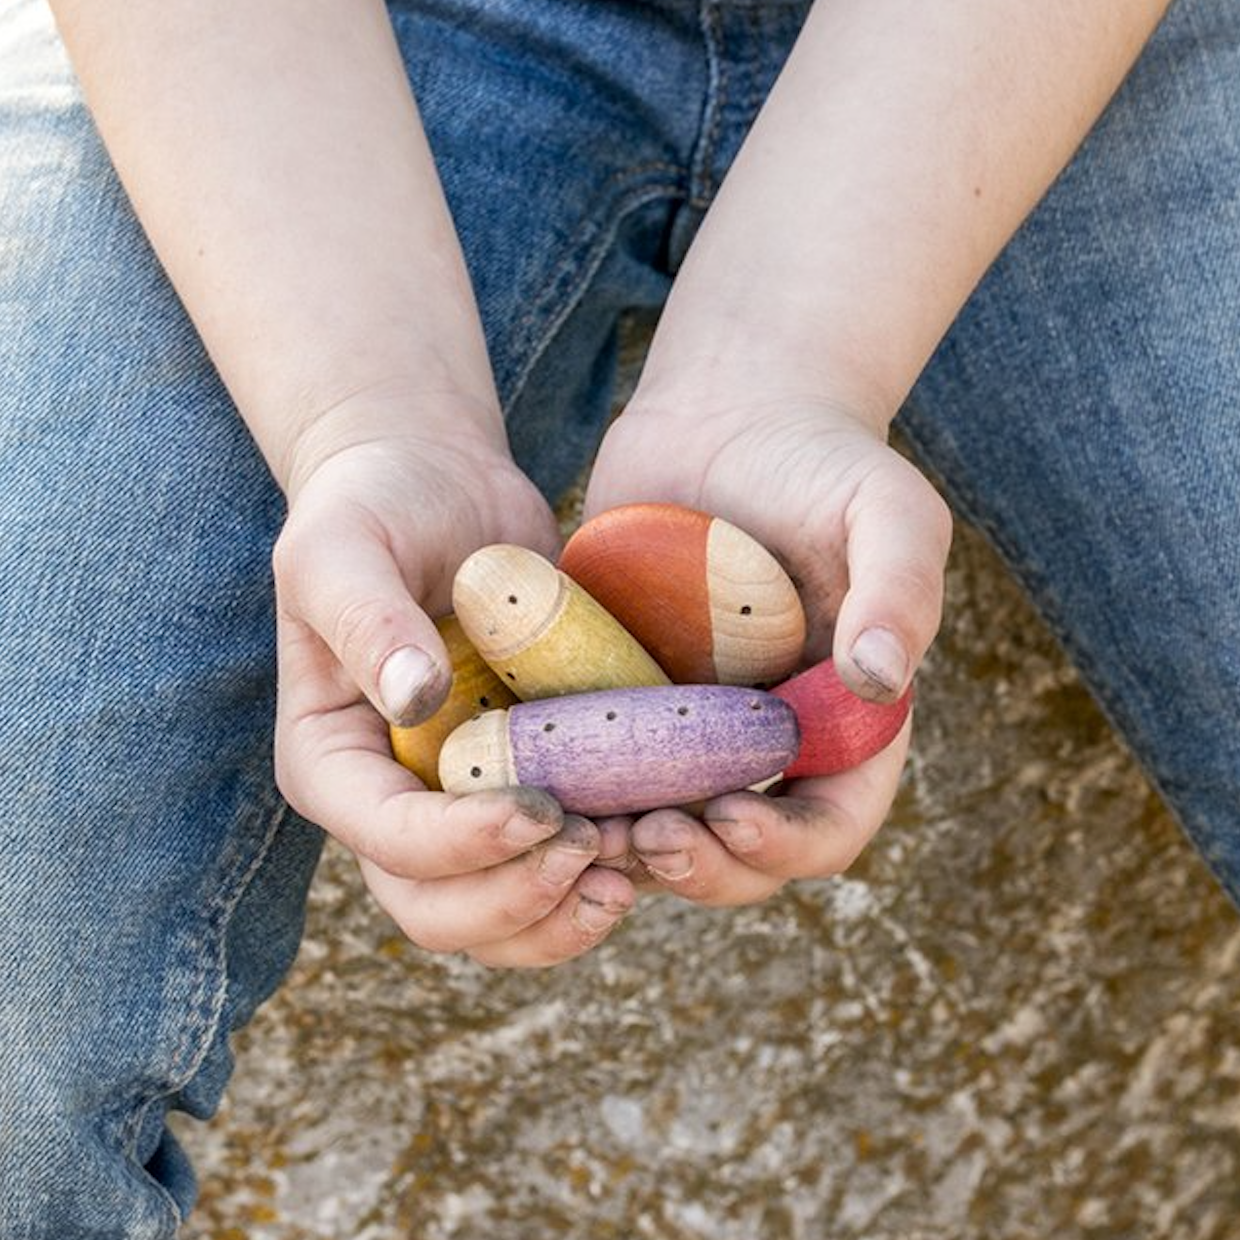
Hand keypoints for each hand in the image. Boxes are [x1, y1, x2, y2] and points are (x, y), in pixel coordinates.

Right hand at [272, 396, 635, 964]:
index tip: (540, 808)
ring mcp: (463, 806)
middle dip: (517, 902)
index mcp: (336, 762)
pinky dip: (604, 873)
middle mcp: (394, 804)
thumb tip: (417, 699)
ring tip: (636, 862)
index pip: (388, 840)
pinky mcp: (527, 787)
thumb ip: (367, 619)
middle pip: (440, 911)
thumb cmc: (376, 508)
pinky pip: (558, 868)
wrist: (438, 487)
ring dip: (567, 913)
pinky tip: (658, 833)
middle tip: (594, 850)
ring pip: (502, 917)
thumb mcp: (344, 546)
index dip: (461, 846)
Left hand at [583, 393, 950, 904]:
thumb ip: (899, 589)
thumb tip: (877, 680)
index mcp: (844, 723)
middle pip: (744, 854)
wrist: (723, 416)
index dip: (788, 846)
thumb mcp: (885, 510)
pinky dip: (575, 796)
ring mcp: (694, 730)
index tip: (730, 818)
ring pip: (665, 831)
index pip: (832, 824)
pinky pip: (601, 775)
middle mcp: (770, 744)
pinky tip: (535, 786)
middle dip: (701, 867)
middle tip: (645, 839)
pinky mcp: (627, 703)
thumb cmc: (819, 461)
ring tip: (582, 832)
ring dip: (628, 852)